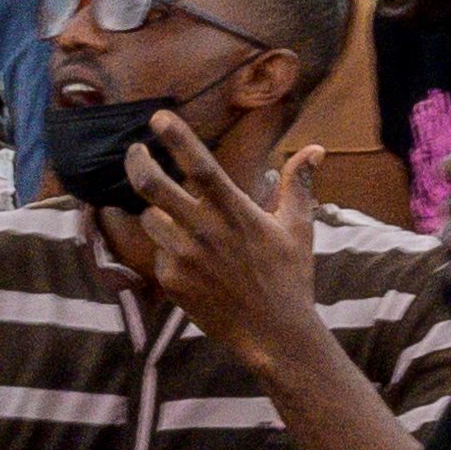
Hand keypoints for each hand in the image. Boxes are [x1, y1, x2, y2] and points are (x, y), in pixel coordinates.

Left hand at [89, 115, 329, 369]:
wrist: (273, 333)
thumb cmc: (291, 277)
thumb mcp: (298, 228)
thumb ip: (299, 185)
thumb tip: (316, 149)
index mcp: (238, 213)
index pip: (202, 166)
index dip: (178, 139)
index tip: (159, 116)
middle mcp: (207, 231)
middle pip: (154, 187)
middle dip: (137, 162)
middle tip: (134, 151)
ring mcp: (186, 257)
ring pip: (151, 219)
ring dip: (159, 213)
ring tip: (178, 220)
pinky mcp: (172, 280)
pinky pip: (158, 252)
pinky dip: (170, 250)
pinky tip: (193, 262)